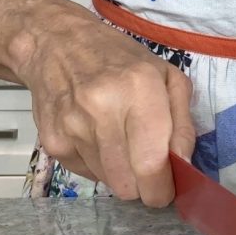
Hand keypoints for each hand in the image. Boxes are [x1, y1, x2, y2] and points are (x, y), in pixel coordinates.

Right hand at [12, 0, 194, 206]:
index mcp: (139, 89)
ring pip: (108, 183)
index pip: (150, 163)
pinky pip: (87, 174)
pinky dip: (97, 164)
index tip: (167, 191)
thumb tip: (182, 165)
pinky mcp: (52, 142)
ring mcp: (72, 127)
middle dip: (143, 186)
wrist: (56, 43)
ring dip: (121, 173)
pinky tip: (95, 136)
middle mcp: (103, 109)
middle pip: (129, 183)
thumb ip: (183, 123)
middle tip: (147, 167)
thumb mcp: (166, 76)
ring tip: (119, 140)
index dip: (162, 189)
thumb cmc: (120, 59)